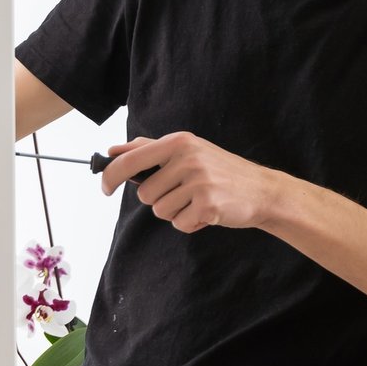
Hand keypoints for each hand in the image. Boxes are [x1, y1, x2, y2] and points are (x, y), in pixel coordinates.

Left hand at [100, 132, 282, 233]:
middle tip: (183, 193)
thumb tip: (113, 151)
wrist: (262, 190)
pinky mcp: (208, 205)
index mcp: (178, 142)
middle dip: (159, 199)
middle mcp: (187, 158)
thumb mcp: (187, 150)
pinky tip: (207, 212)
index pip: (130, 160)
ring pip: (160, 211)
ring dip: (176, 212)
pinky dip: (190, 223)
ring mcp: (198, 181)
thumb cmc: (220, 171)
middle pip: (145, 194)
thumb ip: (149, 149)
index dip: (110, 176)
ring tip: (197, 201)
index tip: (104, 188)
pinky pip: (179, 223)